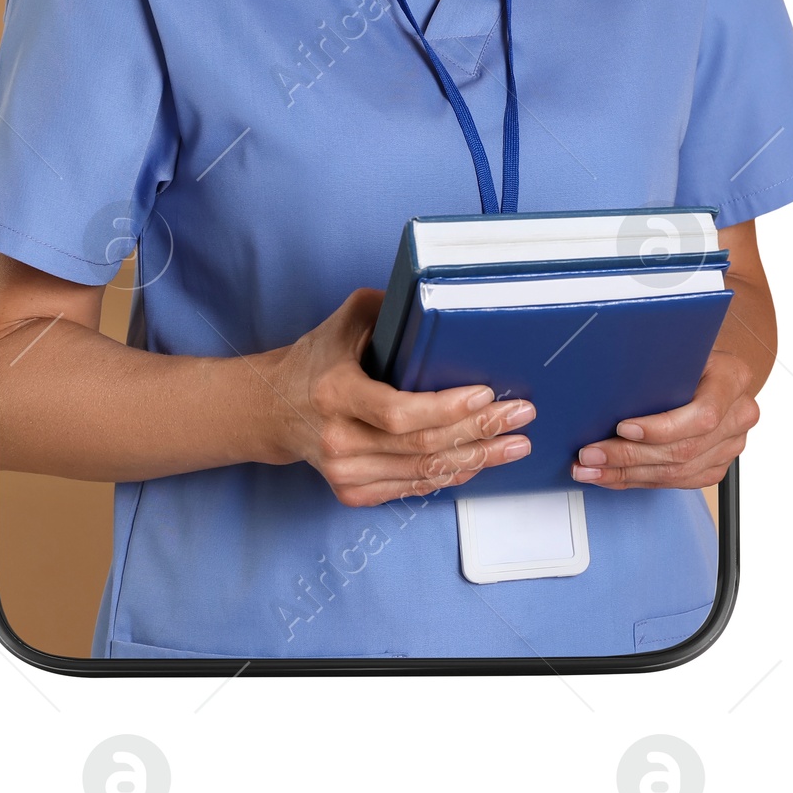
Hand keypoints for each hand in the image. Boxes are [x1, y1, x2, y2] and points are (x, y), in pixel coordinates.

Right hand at [255, 288, 535, 506]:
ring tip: (514, 443)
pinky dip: (450, 475)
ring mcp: (344, 472)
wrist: (273, 410)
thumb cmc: (316, 360)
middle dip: (479, 432)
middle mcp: (338, 440)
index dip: (446, 408)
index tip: (486, 394)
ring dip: (476, 459)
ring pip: (424, 473)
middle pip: (422, 446)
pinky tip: (479, 460)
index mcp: (334, 393)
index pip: (397, 412)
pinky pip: (413, 488)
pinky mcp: (353, 492)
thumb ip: (389, 308)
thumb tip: (441, 299)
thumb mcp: (345, 322)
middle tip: (520, 415)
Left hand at [570, 346, 758, 489]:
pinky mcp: (716, 465)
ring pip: (678, 472)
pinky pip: (677, 482)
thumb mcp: (678, 346)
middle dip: (629, 455)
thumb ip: (659, 360)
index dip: (661, 428)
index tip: (622, 428)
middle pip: (684, 449)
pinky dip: (639, 480)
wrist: (709, 369)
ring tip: (592, 470)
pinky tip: (613, 476)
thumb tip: (608, 372)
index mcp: (733, 378)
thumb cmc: (689, 355)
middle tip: (591, 454)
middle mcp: (739, 415)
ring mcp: (731, 444)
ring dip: (628, 473)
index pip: (703, 415)